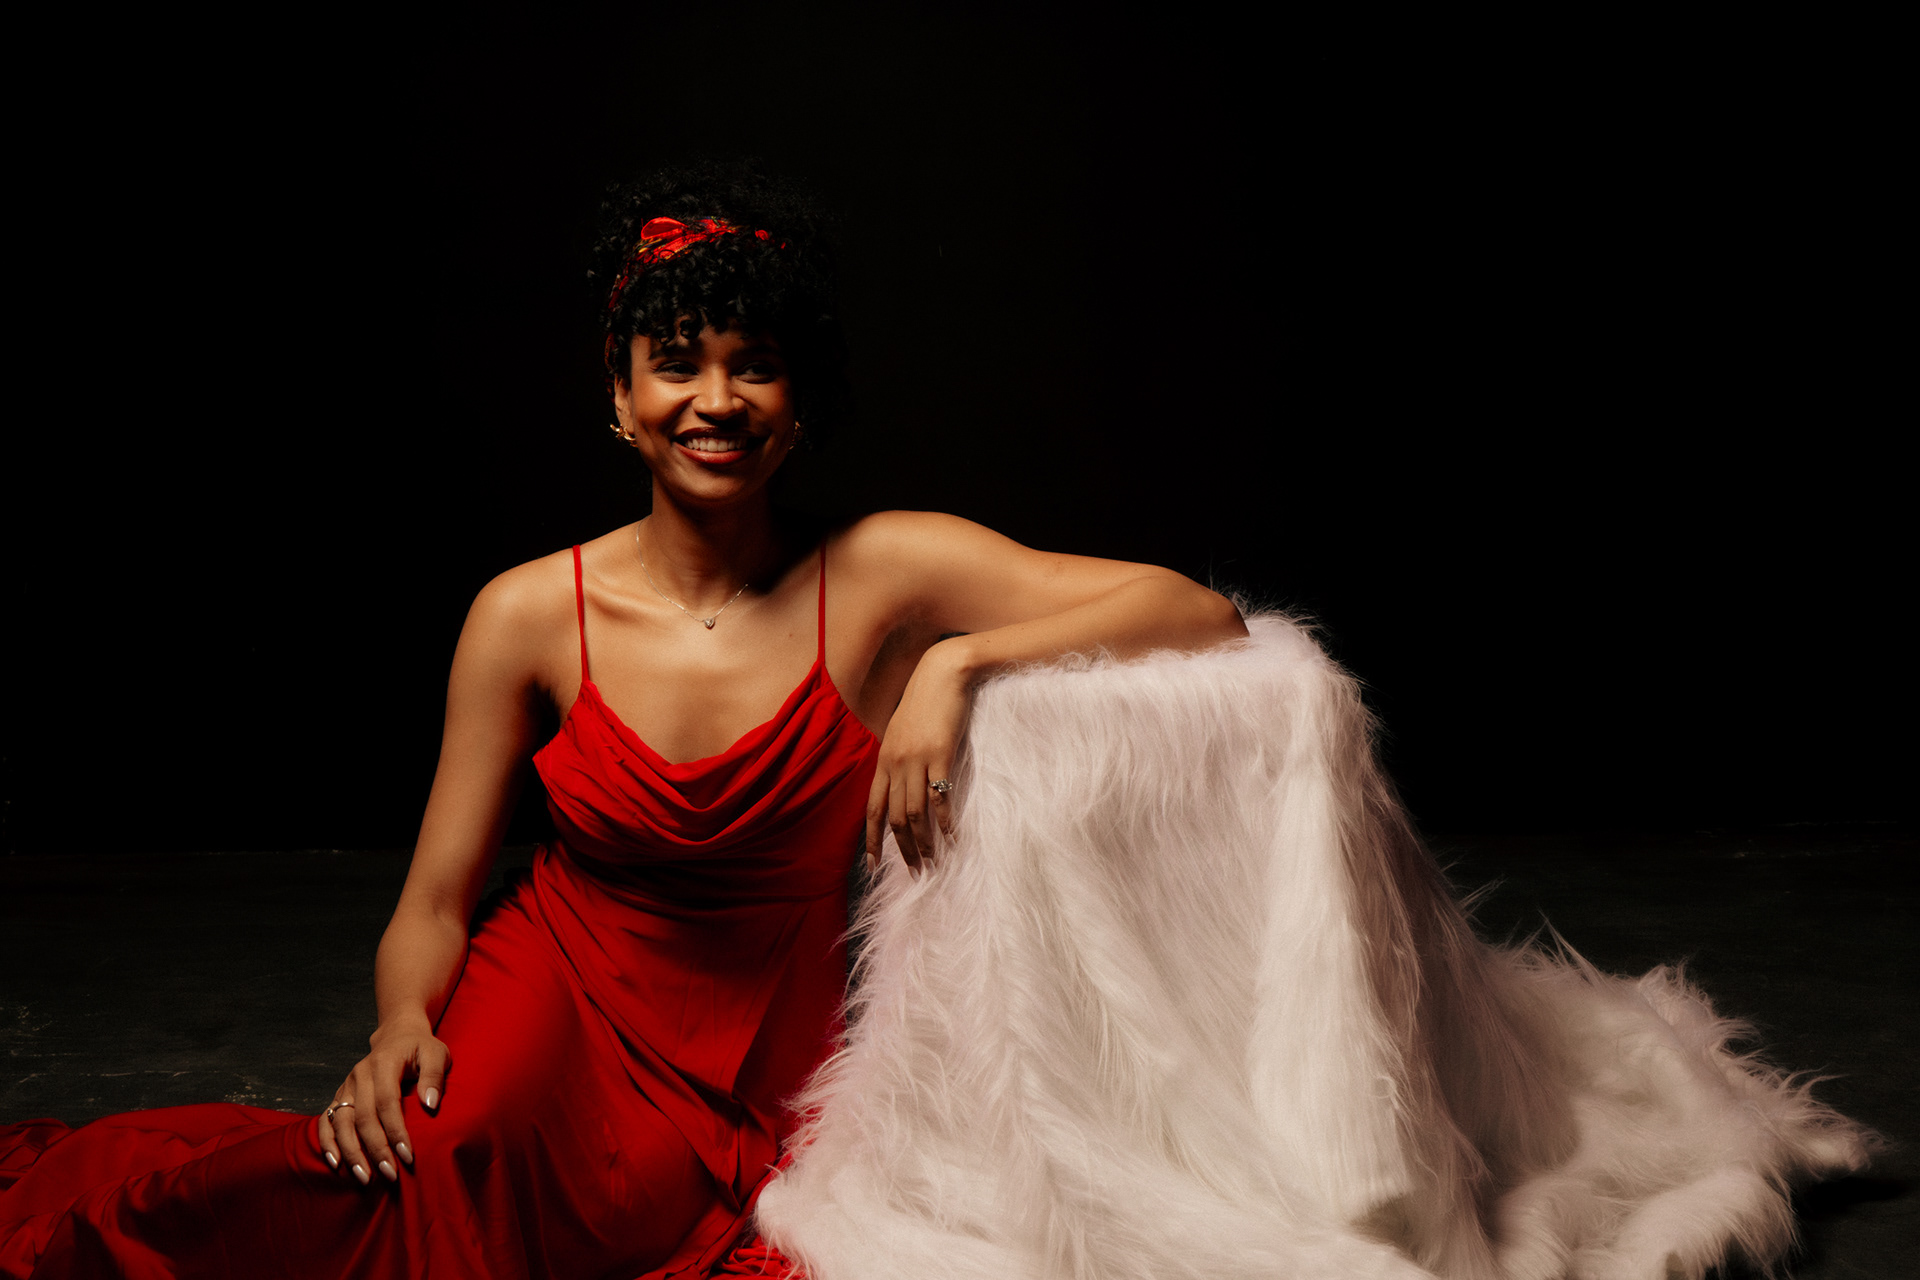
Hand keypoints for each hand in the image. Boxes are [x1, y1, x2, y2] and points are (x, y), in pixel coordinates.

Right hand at [316, 1016, 448, 1186]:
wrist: (397, 1035)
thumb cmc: (420, 1048)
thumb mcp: (436, 1053)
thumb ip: (434, 1076)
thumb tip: (430, 1105)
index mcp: (384, 1063)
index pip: (387, 1102)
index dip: (396, 1130)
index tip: (407, 1156)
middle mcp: (360, 1075)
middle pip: (363, 1117)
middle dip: (376, 1149)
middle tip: (390, 1175)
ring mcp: (347, 1086)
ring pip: (342, 1123)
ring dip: (351, 1152)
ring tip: (365, 1178)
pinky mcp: (340, 1096)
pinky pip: (327, 1120)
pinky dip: (328, 1142)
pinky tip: (336, 1164)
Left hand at [866, 640, 971, 875]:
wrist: (943, 673)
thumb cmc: (925, 701)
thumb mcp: (903, 731)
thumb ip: (900, 758)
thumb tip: (903, 785)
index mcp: (883, 759)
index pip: (873, 808)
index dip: (872, 838)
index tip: (873, 864)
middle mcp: (895, 763)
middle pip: (895, 817)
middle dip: (902, 849)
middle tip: (916, 872)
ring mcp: (916, 759)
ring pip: (914, 812)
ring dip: (923, 842)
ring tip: (933, 862)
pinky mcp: (939, 754)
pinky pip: (939, 796)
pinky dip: (944, 821)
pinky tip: (952, 836)